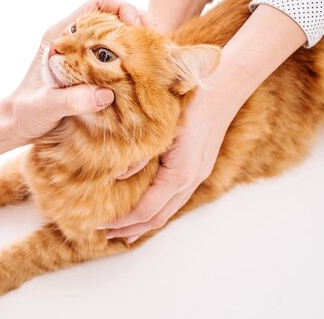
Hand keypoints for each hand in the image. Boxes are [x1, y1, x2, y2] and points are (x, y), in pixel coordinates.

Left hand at [7, 0, 151, 141]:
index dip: (122, 9)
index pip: (97, 5)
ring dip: (135, 41)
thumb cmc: (25, 114)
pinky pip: (112, 55)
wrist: (14, 125)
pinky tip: (140, 72)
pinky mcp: (84, 69)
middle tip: (157, 41)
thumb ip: (72, 100)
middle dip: (137, 23)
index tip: (139, 27)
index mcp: (61, 36)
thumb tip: (105, 94)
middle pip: (111, 16)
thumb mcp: (47, 107)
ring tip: (155, 55)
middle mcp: (71, 39)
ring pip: (114, 35)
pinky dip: (128, 58)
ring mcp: (78, 53)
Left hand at [104, 88, 231, 241]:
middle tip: (106, 235)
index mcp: (179, 175)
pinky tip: (148, 206)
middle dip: (131, 229)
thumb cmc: (189, 103)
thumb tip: (115, 176)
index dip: (121, 221)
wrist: (224, 88)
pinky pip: (176, 198)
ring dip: (145, 223)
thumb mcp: (160, 128)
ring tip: (124, 230)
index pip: (145, 210)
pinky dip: (158, 209)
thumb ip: (140, 155)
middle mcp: (190, 181)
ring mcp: (197, 176)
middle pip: (157, 217)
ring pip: (168, 211)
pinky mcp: (198, 168)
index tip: (100, 224)